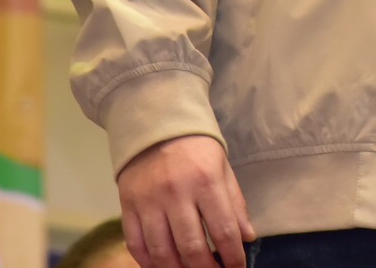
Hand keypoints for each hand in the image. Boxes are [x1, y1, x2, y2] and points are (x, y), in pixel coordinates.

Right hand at [117, 135, 255, 267]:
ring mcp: (148, 200)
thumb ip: (235, 204)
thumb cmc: (196, 148)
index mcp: (206, 181)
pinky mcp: (127, 204)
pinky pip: (136, 244)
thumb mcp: (222, 169)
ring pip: (162, 252)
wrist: (156, 123)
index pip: (224, 231)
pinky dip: (148, 262)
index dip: (233, 257)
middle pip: (192, 247)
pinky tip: (162, 266)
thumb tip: (248, 238)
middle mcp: (176, 192)